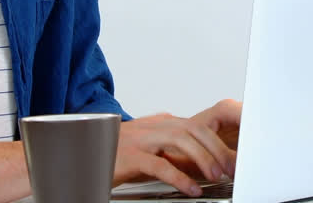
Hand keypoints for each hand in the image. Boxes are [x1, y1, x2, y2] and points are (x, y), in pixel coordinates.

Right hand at [113, 104, 238, 196]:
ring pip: (180, 140)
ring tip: (216, 176)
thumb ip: (170, 147)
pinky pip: (160, 165)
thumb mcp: (147, 147)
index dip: (218, 141)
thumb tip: (198, 155)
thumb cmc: (115, 152)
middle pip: (193, 129)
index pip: (197, 126)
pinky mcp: (129, 157)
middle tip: (231, 168)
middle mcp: (152, 127)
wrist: (79, 153)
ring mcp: (140, 139)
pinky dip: (180, 177)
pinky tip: (191, 188)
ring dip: (203, 158)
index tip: (232, 159)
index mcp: (159, 123)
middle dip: (216, 149)